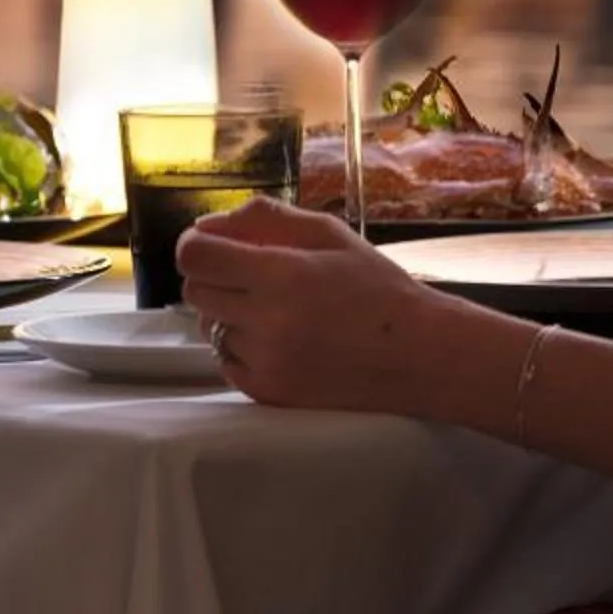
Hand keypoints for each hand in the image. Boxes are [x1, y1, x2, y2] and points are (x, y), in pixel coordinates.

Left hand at [175, 199, 457, 413]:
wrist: (418, 354)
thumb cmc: (376, 286)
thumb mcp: (328, 234)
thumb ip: (265, 220)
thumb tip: (209, 224)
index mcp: (282, 275)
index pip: (195, 256)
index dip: (196, 244)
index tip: (214, 245)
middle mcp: (267, 323)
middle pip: (195, 291)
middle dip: (214, 275)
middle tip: (250, 274)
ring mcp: (266, 363)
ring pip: (209, 328)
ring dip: (228, 313)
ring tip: (273, 309)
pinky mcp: (269, 393)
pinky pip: (227, 361)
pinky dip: (241, 346)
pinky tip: (278, 338)